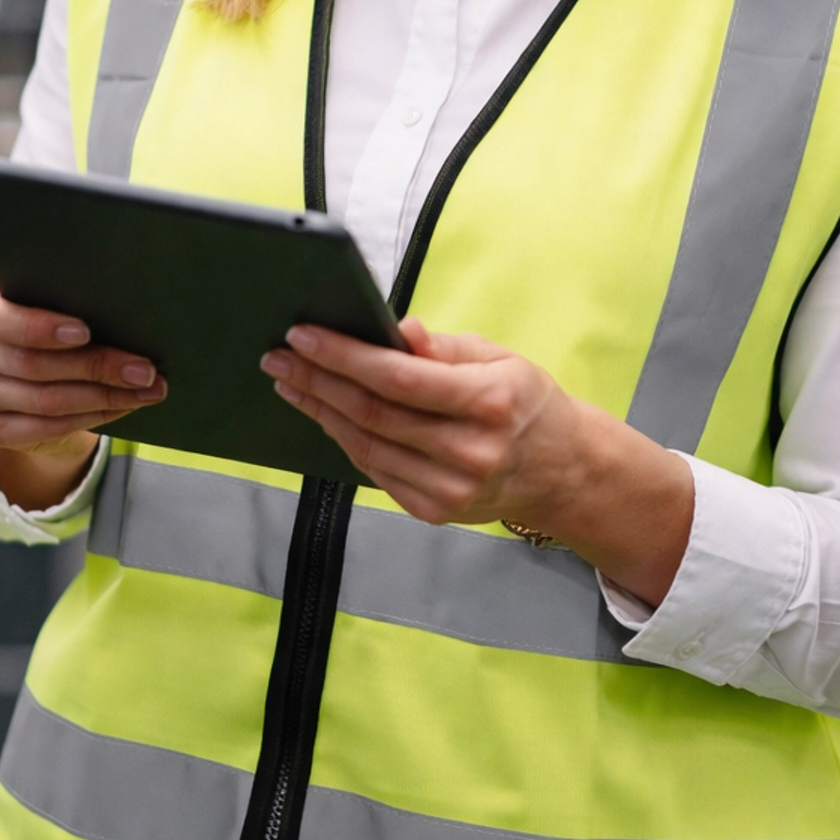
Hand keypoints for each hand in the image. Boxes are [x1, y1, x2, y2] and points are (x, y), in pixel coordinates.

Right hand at [0, 268, 165, 509]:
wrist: (42, 384)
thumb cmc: (62, 326)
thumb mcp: (66, 302)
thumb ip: (76, 291)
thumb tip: (131, 304)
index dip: (37, 324)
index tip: (84, 331)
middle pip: (30, 359)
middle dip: (94, 365)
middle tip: (143, 368)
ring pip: (44, 397)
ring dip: (104, 395)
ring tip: (147, 389)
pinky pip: (45, 427)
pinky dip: (92, 417)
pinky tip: (124, 407)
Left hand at [262, 318, 692, 606]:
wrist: (562, 472)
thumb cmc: (526, 402)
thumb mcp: (498, 358)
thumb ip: (442, 347)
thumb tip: (393, 329)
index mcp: (489, 402)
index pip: (398, 378)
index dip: (343, 356)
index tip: (303, 334)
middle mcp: (469, 451)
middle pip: (372, 413)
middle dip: (317, 380)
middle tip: (278, 355)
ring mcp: (450, 489)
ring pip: (365, 445)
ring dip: (319, 410)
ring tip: (290, 380)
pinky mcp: (434, 511)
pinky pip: (374, 470)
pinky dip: (344, 438)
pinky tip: (324, 413)